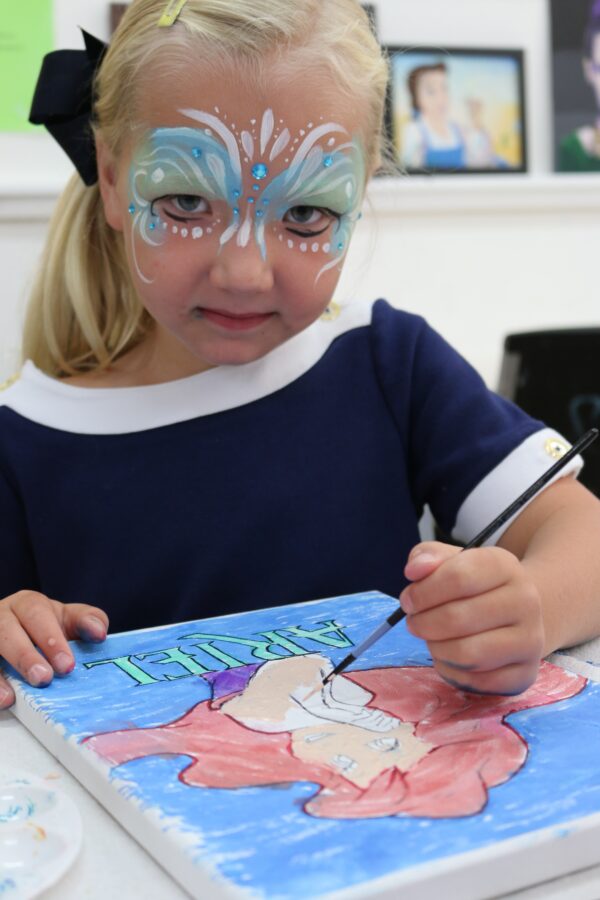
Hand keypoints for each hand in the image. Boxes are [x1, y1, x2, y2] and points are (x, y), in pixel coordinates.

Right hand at [0, 591, 107, 709]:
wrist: (19, 632)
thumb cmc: (45, 627)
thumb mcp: (68, 620)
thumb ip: (86, 621)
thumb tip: (98, 632)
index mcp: (27, 604)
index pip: (37, 614)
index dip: (51, 639)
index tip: (67, 665)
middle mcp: (2, 616)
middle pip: (8, 630)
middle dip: (26, 656)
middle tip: (44, 678)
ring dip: (1, 673)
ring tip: (13, 696)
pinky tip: (4, 699)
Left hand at [400, 542, 543, 694]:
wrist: (517, 615)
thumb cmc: (474, 586)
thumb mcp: (452, 560)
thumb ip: (428, 556)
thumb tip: (414, 570)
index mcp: (506, 566)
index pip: (458, 577)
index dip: (423, 591)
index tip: (407, 600)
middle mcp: (526, 601)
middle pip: (457, 618)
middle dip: (423, 623)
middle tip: (414, 622)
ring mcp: (530, 641)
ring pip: (465, 654)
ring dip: (436, 648)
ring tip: (432, 639)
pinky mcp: (524, 675)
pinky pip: (474, 681)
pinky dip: (451, 671)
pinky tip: (449, 658)